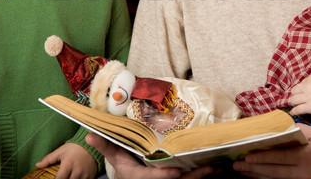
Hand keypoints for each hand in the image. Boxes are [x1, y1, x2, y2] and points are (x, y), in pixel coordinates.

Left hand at [36, 143, 96, 178]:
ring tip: (68, 175)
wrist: (91, 146)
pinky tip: (75, 177)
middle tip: (62, 176)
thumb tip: (37, 165)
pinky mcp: (91, 177)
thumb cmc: (75, 148)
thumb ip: (49, 159)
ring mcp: (85, 174)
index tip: (54, 178)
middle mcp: (77, 170)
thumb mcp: (61, 151)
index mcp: (68, 164)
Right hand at [85, 133, 216, 178]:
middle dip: (194, 177)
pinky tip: (220, 170)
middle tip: (211, 168)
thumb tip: (90, 135)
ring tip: (220, 168)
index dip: (163, 177)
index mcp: (140, 177)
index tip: (175, 173)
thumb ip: (106, 146)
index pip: (152, 178)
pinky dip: (205, 176)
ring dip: (205, 177)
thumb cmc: (126, 168)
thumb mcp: (115, 158)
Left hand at [233, 124, 310, 178]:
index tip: (246, 155)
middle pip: (274, 170)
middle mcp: (305, 171)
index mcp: (307, 154)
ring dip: (259, 176)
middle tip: (237, 166)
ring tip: (245, 173)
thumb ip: (299, 131)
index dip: (260, 157)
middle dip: (253, 168)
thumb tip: (280, 127)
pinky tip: (263, 178)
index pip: (278, 156)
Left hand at [287, 76, 310, 120]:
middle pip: (293, 91)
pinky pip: (297, 109)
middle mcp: (308, 87)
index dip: (300, 90)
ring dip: (292, 103)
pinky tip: (293, 113)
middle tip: (295, 100)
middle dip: (294, 95)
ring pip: (292, 99)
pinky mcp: (310, 107)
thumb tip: (305, 88)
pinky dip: (293, 111)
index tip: (301, 94)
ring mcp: (308, 97)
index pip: (300, 84)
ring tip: (293, 105)